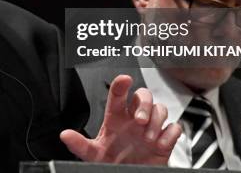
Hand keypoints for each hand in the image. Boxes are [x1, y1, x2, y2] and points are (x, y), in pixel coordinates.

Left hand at [60, 75, 181, 164]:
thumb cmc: (113, 160)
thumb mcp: (94, 154)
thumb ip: (80, 145)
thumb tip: (65, 135)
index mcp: (116, 118)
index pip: (118, 95)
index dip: (121, 84)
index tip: (124, 79)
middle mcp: (134, 119)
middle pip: (143, 95)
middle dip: (144, 104)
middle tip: (140, 120)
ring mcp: (150, 128)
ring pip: (161, 108)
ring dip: (157, 120)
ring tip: (148, 137)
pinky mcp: (164, 139)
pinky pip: (174, 127)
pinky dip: (170, 134)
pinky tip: (161, 143)